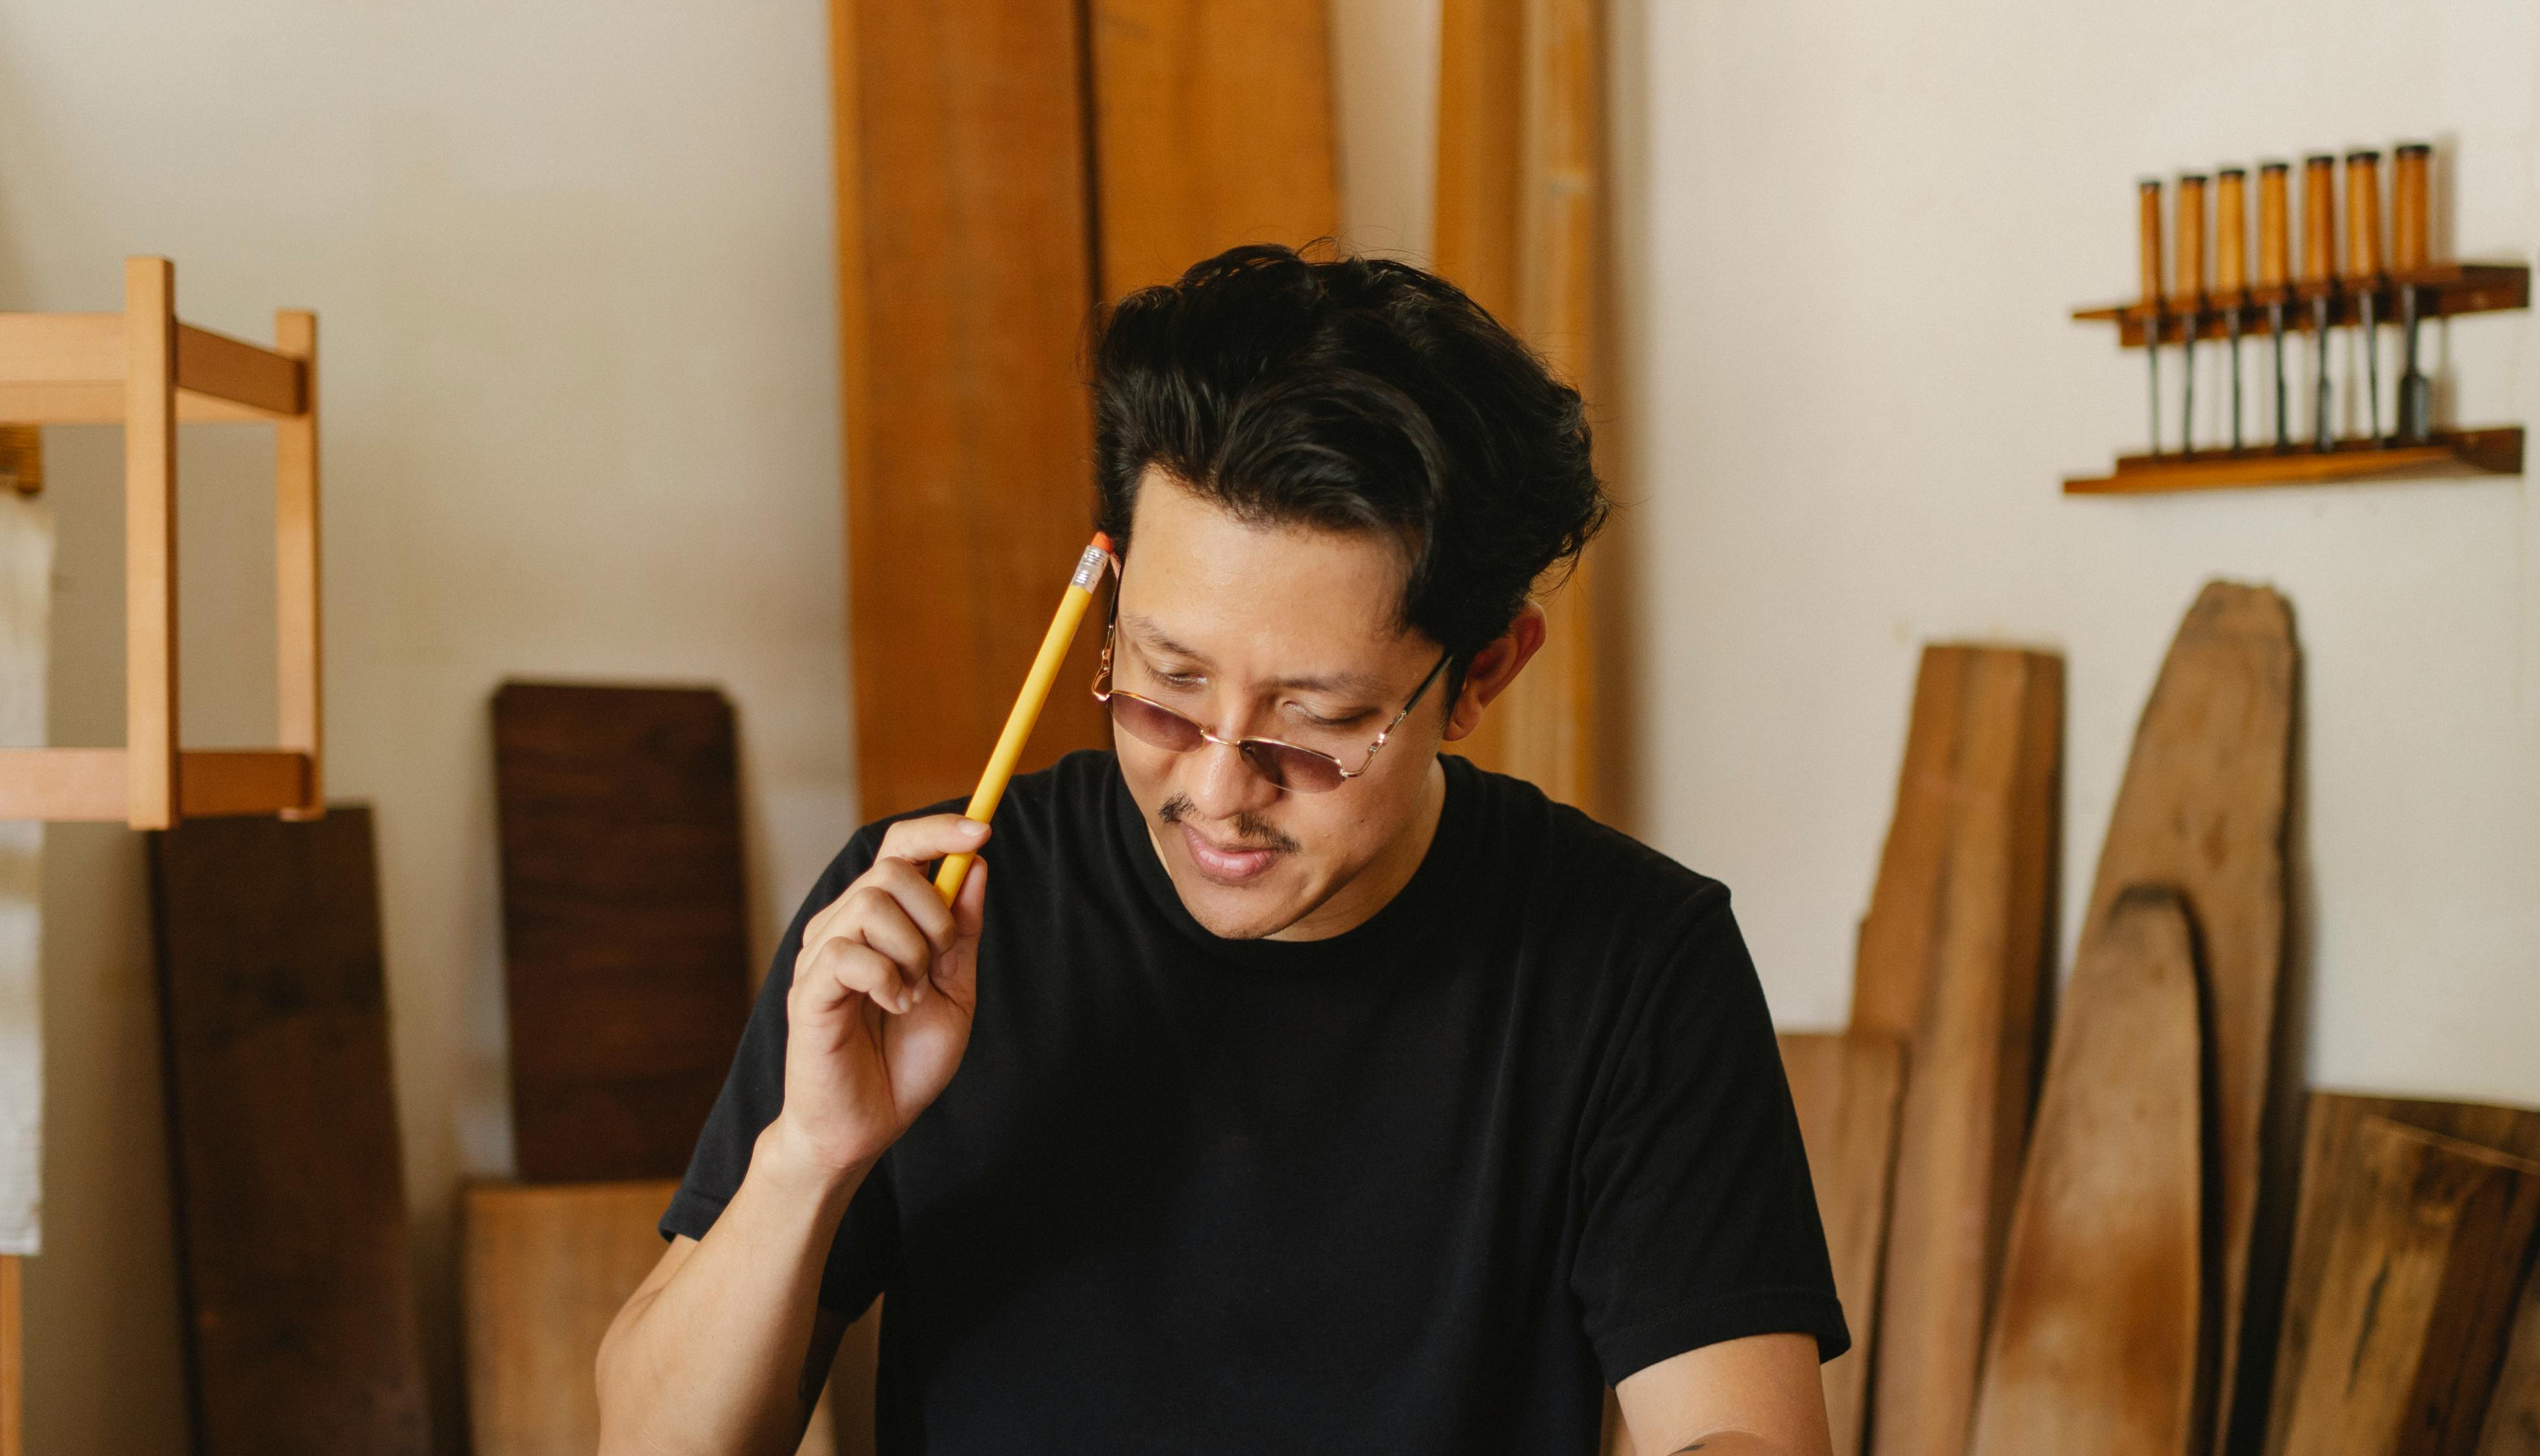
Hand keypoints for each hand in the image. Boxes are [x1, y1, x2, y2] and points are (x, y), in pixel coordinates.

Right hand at [771, 814, 989, 1177]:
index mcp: (877, 920)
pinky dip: (887, 980)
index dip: (939, 830)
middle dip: (935, 914)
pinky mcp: (808, 990)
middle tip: (936, 965)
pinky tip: (891, 1008)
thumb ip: (961, 931)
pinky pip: (849, 953)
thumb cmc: (903, 1061)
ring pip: (872, 904)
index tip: (983, 829)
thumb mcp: (954, 989)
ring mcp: (820, 955)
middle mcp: (842, 925)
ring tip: (909, 996)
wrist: (867, 1125)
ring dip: (912, 952)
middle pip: (891, 870)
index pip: (900, 848)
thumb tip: (976, 863)